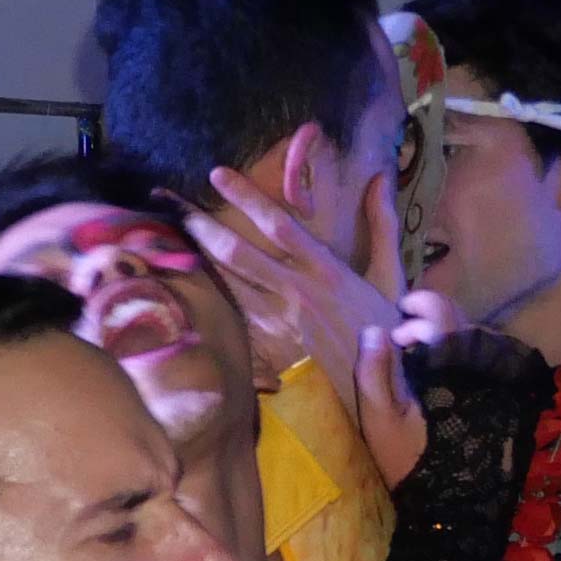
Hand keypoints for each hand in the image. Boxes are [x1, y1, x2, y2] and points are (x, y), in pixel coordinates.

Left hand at [192, 170, 429, 480]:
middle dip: (204, 225)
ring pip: (233, 285)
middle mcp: (299, 291)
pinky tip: (188, 285)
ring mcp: (284, 320)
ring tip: (172, 234)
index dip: (248, 198)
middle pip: (241, 254)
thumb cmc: (387, 324)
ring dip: (201, 259)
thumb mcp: (390, 272)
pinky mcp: (277, 345)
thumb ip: (382, 223)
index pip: (280, 226)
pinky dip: (214, 300)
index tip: (217, 175)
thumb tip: (379, 177)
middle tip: (169, 202)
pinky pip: (239, 319)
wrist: (388, 384)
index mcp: (326, 268)